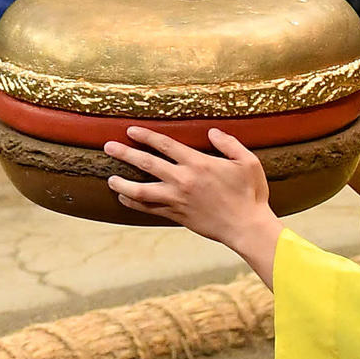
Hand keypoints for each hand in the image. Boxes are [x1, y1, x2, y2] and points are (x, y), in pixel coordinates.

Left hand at [105, 126, 283, 287]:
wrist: (247, 227)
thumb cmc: (251, 194)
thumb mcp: (248, 162)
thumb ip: (229, 144)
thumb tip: (212, 132)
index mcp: (198, 164)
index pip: (165, 145)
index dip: (146, 136)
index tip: (131, 131)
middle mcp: (183, 180)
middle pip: (146, 163)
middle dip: (125, 154)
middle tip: (108, 147)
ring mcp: (178, 200)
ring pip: (141, 190)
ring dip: (123, 183)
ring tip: (110, 178)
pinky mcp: (177, 215)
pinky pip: (149, 209)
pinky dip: (134, 203)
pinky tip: (124, 197)